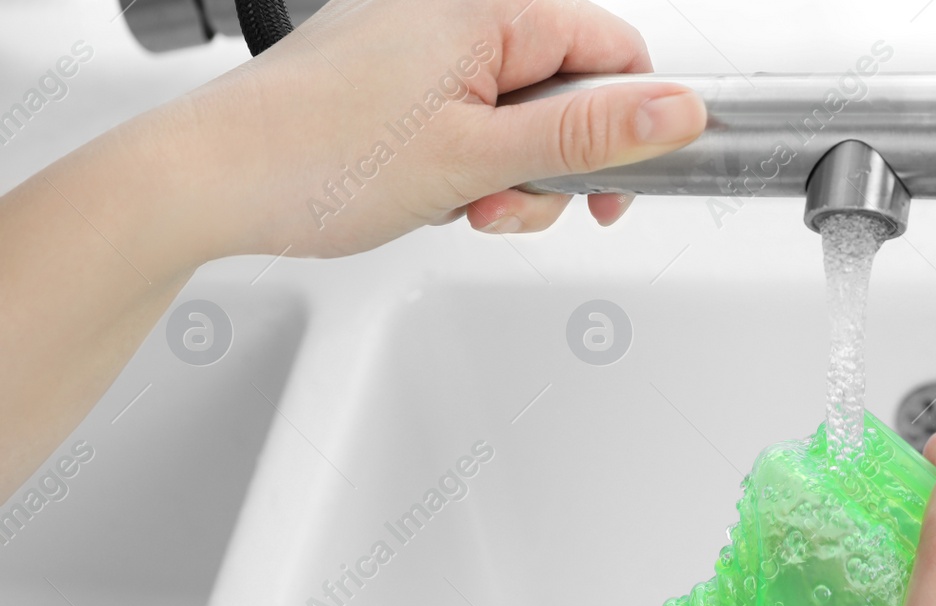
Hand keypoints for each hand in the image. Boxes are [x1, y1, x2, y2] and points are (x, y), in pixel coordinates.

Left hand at [0, 0, 705, 495]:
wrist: (207, 180)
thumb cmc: (314, 159)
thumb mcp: (477, 157)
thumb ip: (587, 136)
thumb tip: (677, 111)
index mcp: (480, 12)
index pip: (606, 49)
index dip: (627, 124)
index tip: (615, 186)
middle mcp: (449, 16)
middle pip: (563, 89)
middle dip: (554, 163)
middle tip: (513, 203)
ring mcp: (415, 50)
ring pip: (514, 117)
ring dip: (507, 177)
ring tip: (459, 205)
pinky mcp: (389, 83)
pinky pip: (464, 121)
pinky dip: (464, 168)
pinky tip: (431, 196)